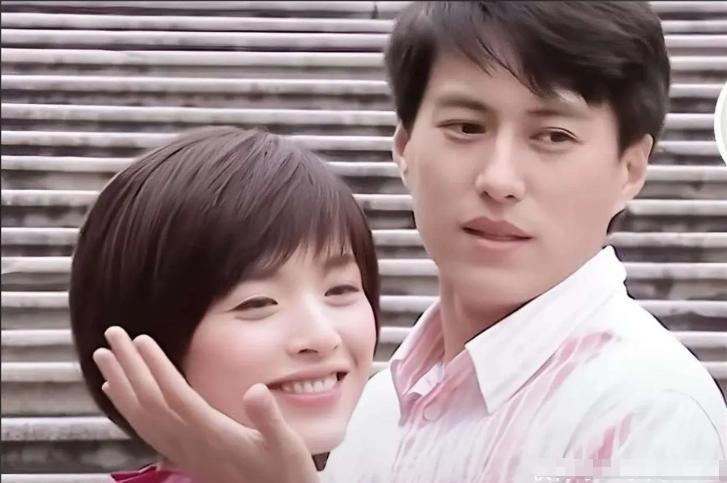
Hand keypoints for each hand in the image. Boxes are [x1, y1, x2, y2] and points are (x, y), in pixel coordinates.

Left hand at [93, 326, 318, 482]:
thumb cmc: (283, 471)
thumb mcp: (285, 443)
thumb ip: (267, 418)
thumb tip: (255, 390)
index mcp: (213, 435)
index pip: (175, 396)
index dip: (156, 367)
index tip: (140, 340)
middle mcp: (190, 444)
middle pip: (150, 402)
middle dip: (129, 367)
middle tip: (112, 336)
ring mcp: (183, 452)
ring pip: (142, 416)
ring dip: (121, 385)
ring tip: (103, 359)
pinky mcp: (183, 456)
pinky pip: (146, 430)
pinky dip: (128, 409)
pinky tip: (118, 394)